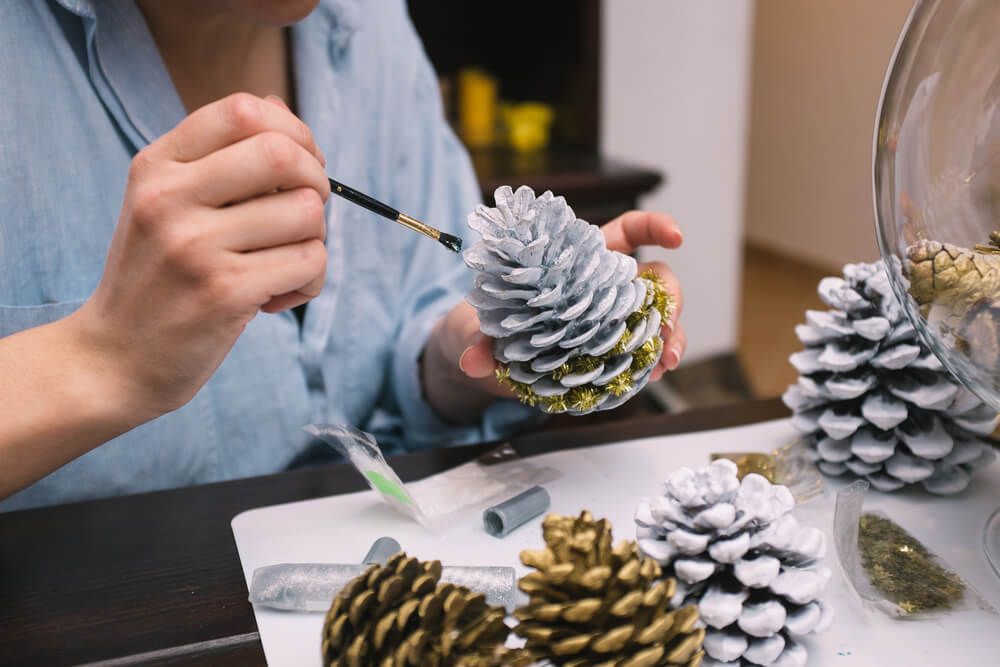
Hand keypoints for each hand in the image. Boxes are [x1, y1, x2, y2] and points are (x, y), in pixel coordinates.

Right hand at [69, 93, 329, 418]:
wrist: (114, 359)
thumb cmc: (156, 278)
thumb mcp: (166, 205)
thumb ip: (218, 158)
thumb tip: (280, 106)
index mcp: (157, 166)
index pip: (243, 110)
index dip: (293, 130)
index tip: (301, 163)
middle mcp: (170, 198)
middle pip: (283, 154)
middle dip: (316, 181)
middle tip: (305, 214)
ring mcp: (196, 245)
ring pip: (307, 213)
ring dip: (313, 242)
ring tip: (280, 266)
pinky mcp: (225, 291)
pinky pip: (309, 263)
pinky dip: (309, 282)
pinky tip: (275, 298)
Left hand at [423, 210, 683, 422]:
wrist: (486, 360)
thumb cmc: (489, 325)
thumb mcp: (481, 327)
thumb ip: (480, 340)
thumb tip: (473, 360)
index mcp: (581, 263)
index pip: (628, 233)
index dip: (655, 228)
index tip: (677, 236)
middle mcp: (604, 289)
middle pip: (656, 282)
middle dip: (672, 300)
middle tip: (666, 325)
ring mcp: (612, 323)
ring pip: (657, 321)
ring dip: (670, 339)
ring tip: (666, 361)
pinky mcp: (610, 355)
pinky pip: (643, 354)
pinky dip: (652, 365)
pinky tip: (652, 376)